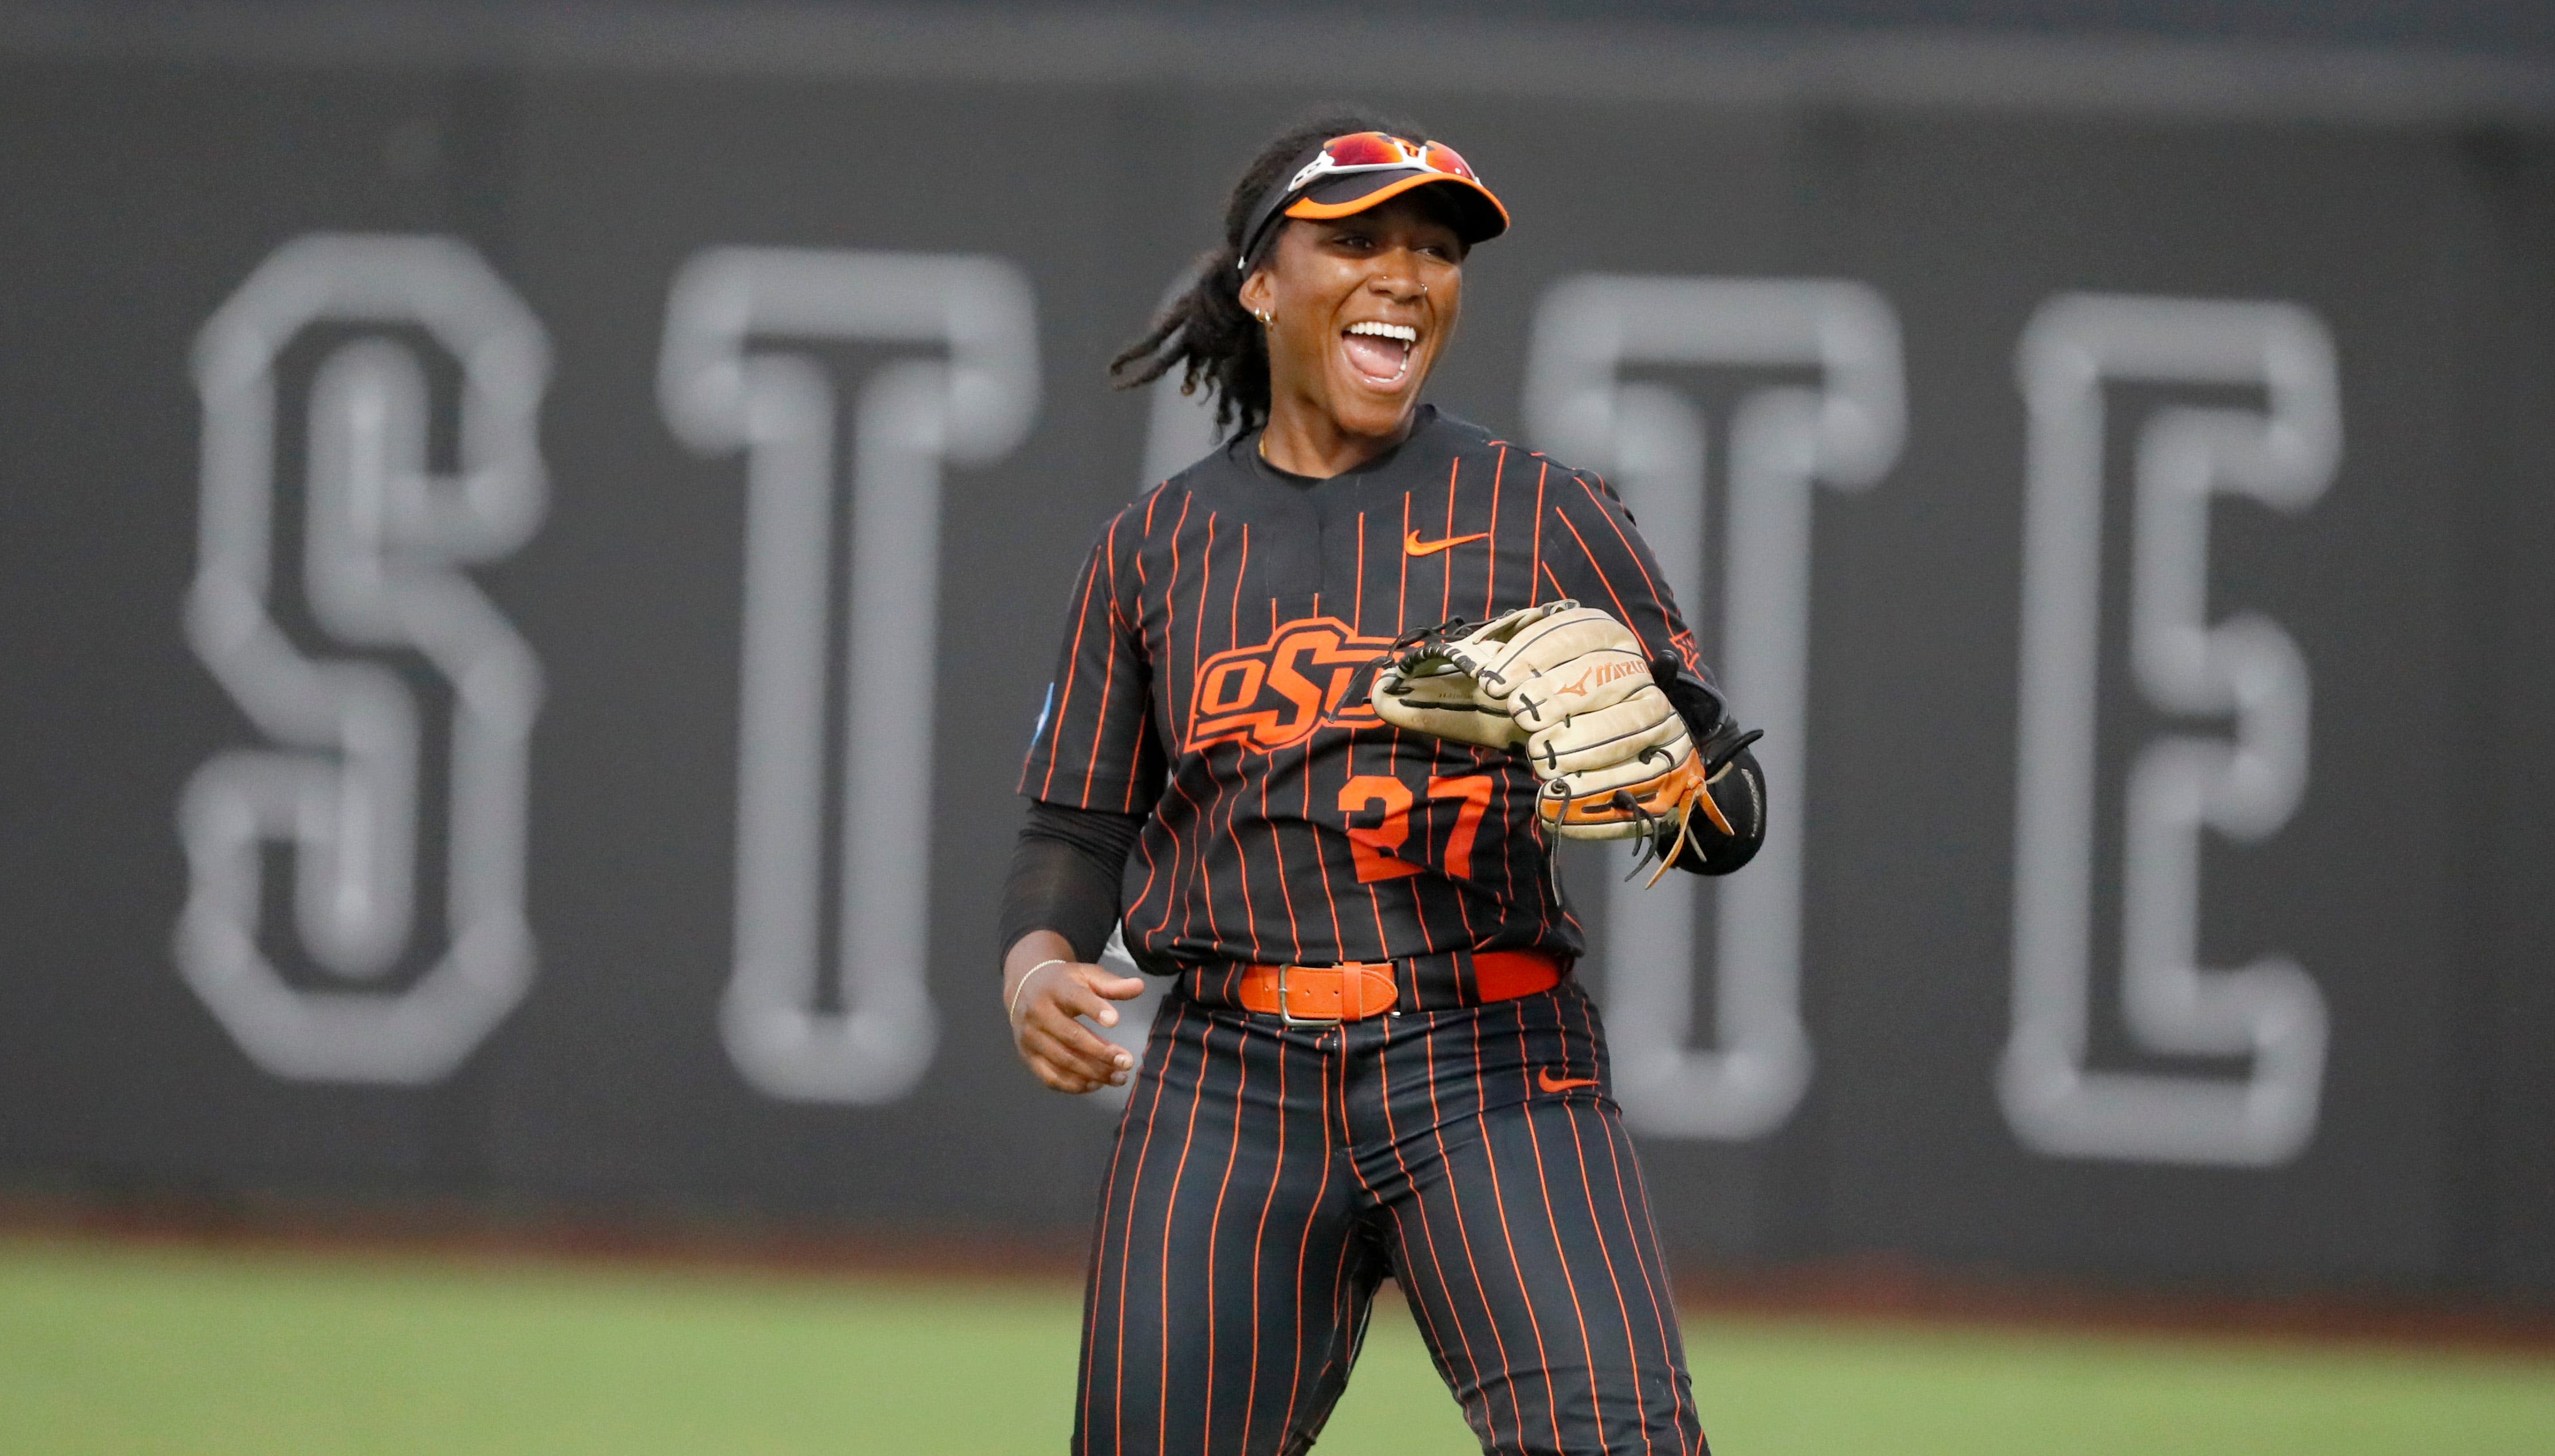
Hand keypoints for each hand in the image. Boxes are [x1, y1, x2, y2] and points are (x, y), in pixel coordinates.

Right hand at [1005, 936, 1146, 1093]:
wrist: (1024, 988)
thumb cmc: (1063, 983)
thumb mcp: (1085, 975)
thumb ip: (1112, 984)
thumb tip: (1140, 987)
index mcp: (1055, 988)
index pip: (1075, 998)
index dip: (1095, 1009)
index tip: (1116, 1021)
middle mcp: (1038, 1013)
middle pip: (1070, 1036)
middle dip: (1101, 1052)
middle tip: (1127, 1062)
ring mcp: (1030, 1037)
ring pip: (1062, 1060)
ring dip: (1093, 1073)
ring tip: (1119, 1077)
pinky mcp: (1028, 1056)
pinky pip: (1050, 1077)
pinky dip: (1074, 1085)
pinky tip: (1097, 1084)